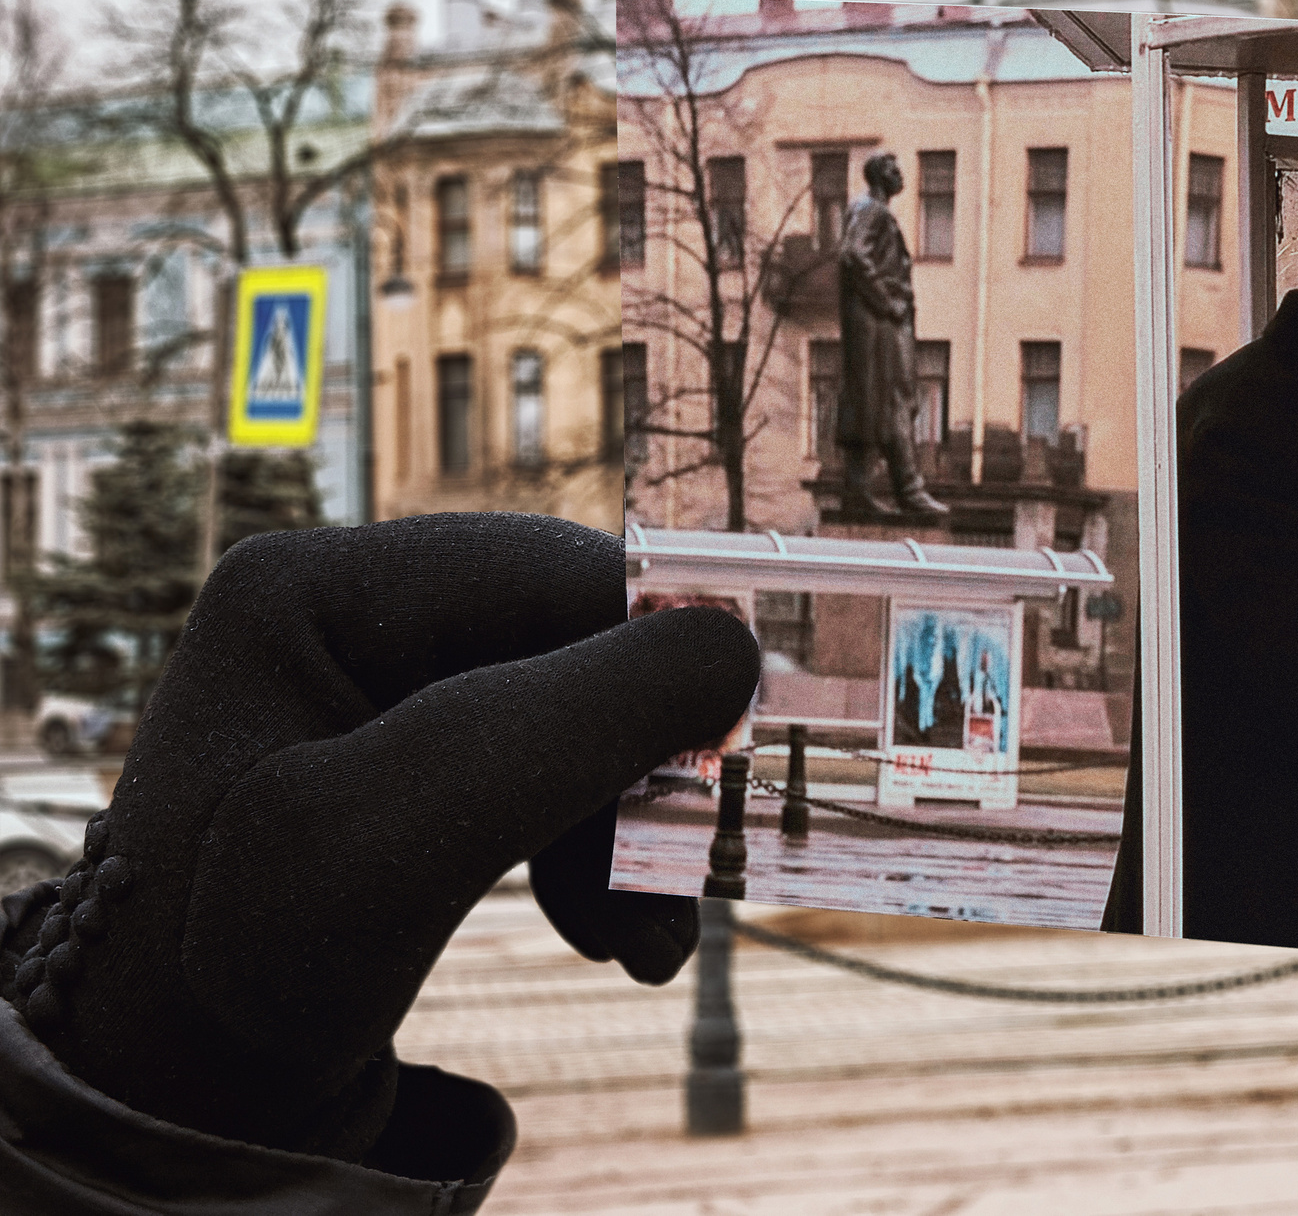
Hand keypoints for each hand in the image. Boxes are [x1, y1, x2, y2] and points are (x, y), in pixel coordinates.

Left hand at [2, 515, 758, 1172]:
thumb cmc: (251, 963)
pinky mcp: (412, 758)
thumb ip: (572, 722)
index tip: (721, 777)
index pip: (559, 578)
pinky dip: (600, 851)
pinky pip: (553, 770)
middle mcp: (350, 610)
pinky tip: (611, 930)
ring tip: (647, 939)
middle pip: (582, 646)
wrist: (180, 1097)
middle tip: (687, 875)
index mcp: (316, 585)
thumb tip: (739, 649)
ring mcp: (379, 682)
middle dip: (647, 767)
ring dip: (635, 826)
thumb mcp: (406, 836)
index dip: (665, 666)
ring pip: (582, 714)